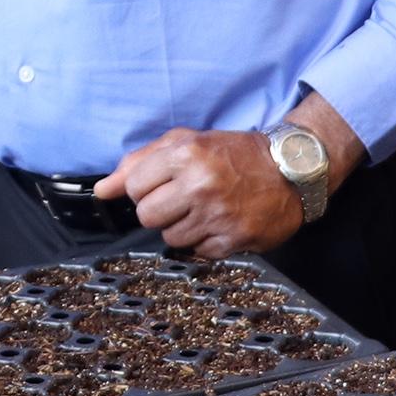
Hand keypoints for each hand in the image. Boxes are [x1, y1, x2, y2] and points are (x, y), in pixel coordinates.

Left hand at [95, 95, 361, 258]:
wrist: (292, 169)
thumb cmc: (235, 154)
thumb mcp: (187, 142)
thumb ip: (139, 162)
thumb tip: (103, 190)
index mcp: (185, 155)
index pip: (134, 187)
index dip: (144, 189)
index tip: (162, 185)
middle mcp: (200, 184)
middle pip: (147, 216)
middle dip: (159, 211)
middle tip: (181, 200)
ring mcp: (217, 215)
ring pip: (170, 238)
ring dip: (182, 227)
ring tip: (204, 210)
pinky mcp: (233, 239)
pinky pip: (198, 252)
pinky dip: (205, 241)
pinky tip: (220, 223)